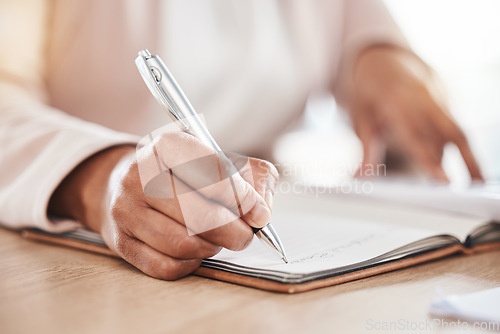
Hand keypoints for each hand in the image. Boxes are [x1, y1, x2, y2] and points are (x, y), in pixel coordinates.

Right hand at [49, 132, 277, 279]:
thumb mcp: (220, 158)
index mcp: (168, 144)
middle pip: (199, 215)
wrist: (128, 183)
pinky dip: (191, 264)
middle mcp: (140, 174)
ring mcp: (126, 209)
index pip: (212, 173)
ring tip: (218, 238)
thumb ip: (253, 176)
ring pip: (183, 244)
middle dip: (234, 231)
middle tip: (245, 235)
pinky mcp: (121, 241)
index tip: (259, 214)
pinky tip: (196, 251)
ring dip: (212, 247)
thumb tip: (262, 210)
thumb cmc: (184, 172)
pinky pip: (165, 266)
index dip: (242, 198)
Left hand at [349, 46, 482, 180]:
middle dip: (462, 160)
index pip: (416, 137)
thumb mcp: (361, 117)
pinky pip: (454, 128)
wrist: (386, 62)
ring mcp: (438, 100)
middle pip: (447, 133)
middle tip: (472, 187)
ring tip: (478, 182)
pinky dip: (460, 149)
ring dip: (468, 157)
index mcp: (398, 102)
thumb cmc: (371, 92)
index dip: (429, 159)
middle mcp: (423, 100)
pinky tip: (469, 169)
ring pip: (455, 132)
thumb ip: (365, 149)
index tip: (442, 180)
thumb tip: (360, 177)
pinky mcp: (446, 105)